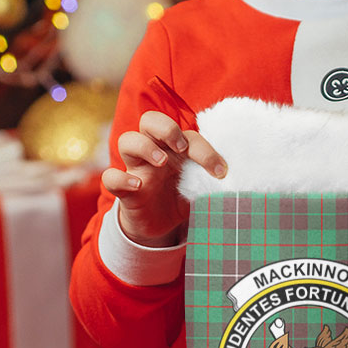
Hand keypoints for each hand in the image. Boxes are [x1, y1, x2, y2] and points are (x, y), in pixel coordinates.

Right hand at [101, 110, 225, 246]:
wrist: (161, 227)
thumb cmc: (182, 197)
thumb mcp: (200, 187)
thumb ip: (212, 180)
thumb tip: (238, 180)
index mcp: (175, 148)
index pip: (187, 134)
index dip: (205, 150)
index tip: (220, 171)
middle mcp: (154, 151)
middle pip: (150, 120)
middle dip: (166, 128)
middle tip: (181, 148)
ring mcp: (136, 168)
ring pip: (127, 140)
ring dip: (145, 146)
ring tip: (162, 162)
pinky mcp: (124, 190)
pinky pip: (110, 177)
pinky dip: (120, 178)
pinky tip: (138, 186)